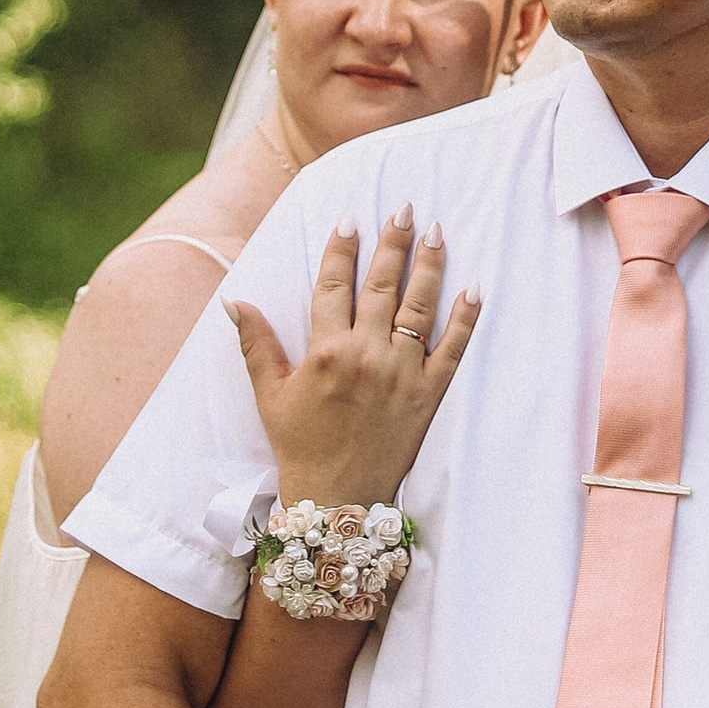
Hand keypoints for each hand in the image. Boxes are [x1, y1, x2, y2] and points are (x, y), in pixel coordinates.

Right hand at [231, 211, 480, 522]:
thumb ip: (256, 344)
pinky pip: (453, 348)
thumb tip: (234, 300)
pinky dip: (465, 318)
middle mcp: (365, 355)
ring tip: (436, 230)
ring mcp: (401, 373)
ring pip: (418, 307)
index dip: (343, 249)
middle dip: (392, 242)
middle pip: (380, 285)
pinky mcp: (429, 394)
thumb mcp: (271, 394)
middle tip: (403, 208)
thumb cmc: (300, 445)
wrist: (337, 499)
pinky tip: (474, 286)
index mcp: (325, 351)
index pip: (334, 285)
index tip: (352, 219)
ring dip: (429, 265)